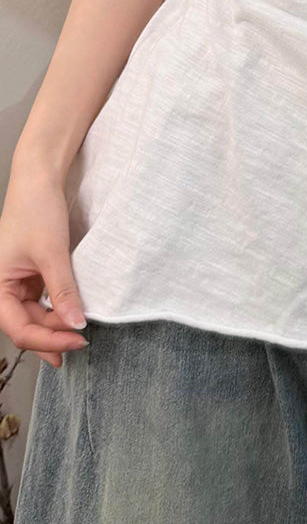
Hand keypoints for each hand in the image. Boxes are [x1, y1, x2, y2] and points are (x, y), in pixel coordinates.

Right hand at [0, 163, 88, 368]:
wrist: (39, 179)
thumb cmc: (36, 209)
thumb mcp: (52, 253)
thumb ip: (63, 291)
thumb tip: (76, 325)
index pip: (18, 328)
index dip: (47, 340)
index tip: (76, 342)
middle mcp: (2, 287)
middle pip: (25, 325)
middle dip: (52, 336)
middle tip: (81, 343)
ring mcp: (16, 281)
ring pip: (34, 316)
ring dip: (55, 326)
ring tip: (78, 335)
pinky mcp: (30, 274)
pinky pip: (42, 300)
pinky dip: (57, 310)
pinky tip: (71, 317)